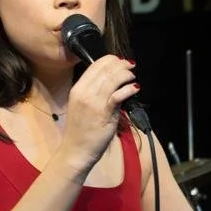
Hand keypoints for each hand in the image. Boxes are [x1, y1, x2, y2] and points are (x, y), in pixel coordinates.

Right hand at [60, 55, 138, 178]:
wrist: (76, 150)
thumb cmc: (81, 129)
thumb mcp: (82, 105)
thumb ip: (94, 92)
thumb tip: (111, 81)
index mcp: (78, 88)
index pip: (95, 65)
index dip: (111, 60)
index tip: (120, 61)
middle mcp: (84, 92)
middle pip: (105, 70)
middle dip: (121, 65)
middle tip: (131, 66)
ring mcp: (94, 102)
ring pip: (113, 79)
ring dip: (126, 75)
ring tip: (132, 77)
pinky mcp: (104, 112)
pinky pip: (119, 95)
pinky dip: (129, 89)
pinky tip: (135, 88)